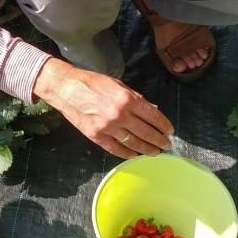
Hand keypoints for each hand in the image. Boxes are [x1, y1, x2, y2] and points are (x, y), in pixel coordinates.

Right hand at [33, 58, 173, 157]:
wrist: (66, 89)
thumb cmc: (93, 83)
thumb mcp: (118, 84)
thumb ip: (137, 98)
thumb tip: (153, 109)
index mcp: (127, 99)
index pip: (153, 116)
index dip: (164, 125)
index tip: (170, 131)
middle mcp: (120, 115)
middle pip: (146, 133)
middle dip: (159, 140)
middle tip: (167, 145)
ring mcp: (108, 127)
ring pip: (133, 143)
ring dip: (146, 150)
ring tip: (155, 152)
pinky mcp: (96, 136)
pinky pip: (116, 149)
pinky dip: (127, 153)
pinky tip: (135, 155)